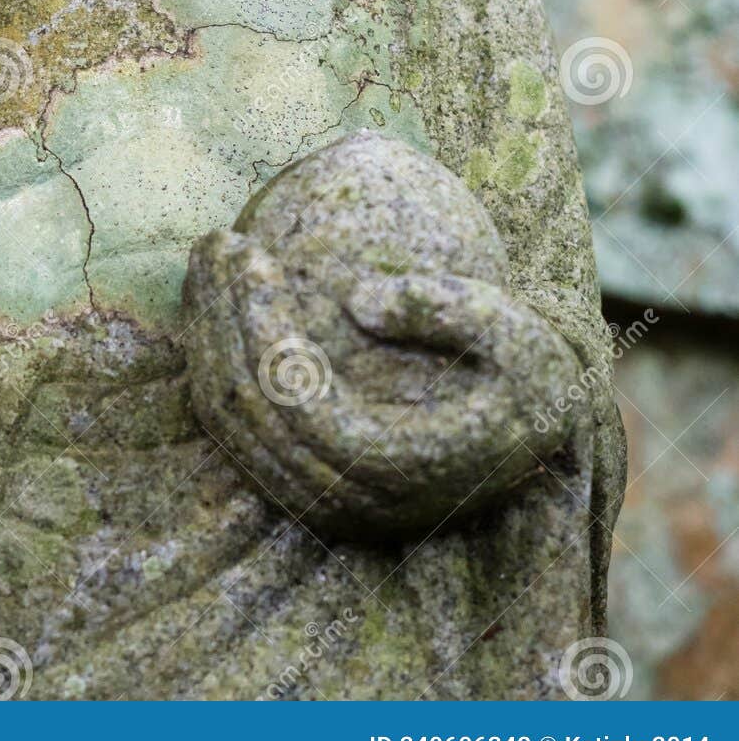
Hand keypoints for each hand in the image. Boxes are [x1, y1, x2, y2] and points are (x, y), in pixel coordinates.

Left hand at [182, 133, 584, 542]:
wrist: (533, 443)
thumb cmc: (528, 381)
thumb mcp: (522, 339)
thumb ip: (451, 313)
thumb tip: (361, 297)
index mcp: (398, 468)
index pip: (298, 400)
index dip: (262, 327)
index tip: (250, 251)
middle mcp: (349, 499)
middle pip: (250, 409)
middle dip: (222, 315)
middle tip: (216, 239)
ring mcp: (321, 502)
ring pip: (230, 422)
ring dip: (207, 333)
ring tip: (209, 257)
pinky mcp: (305, 489)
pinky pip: (234, 429)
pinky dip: (213, 361)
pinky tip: (215, 301)